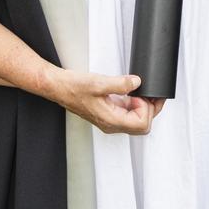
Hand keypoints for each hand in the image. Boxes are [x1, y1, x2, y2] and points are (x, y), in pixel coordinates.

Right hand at [44, 67, 162, 134]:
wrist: (59, 87)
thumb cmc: (73, 87)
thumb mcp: (99, 82)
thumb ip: (121, 84)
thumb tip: (137, 82)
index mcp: (111, 120)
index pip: (141, 124)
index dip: (147, 108)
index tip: (142, 94)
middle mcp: (111, 124)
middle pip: (141, 126)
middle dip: (149, 110)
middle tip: (148, 93)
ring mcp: (110, 120)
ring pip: (135, 122)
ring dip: (142, 107)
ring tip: (140, 91)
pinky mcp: (108, 113)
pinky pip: (127, 114)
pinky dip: (133, 104)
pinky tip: (130, 92)